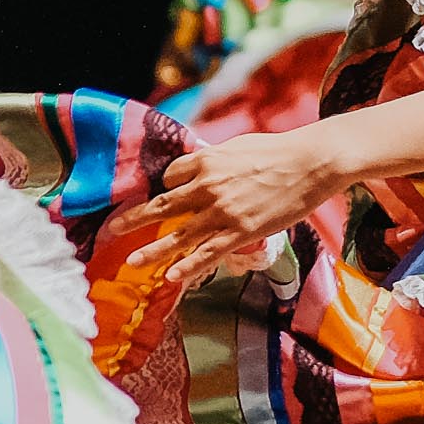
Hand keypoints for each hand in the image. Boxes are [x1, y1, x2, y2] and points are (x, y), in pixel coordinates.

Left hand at [131, 123, 352, 276]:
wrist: (312, 162)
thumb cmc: (277, 151)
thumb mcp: (237, 146)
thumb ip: (213, 159)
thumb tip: (195, 163)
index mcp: (204, 162)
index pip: (170, 179)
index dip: (167, 188)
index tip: (164, 197)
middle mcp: (207, 187)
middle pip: (161, 206)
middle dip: (132, 219)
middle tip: (110, 230)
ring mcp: (222, 212)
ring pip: (179, 235)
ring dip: (152, 251)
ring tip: (132, 262)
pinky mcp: (241, 231)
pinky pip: (208, 252)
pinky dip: (188, 267)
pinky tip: (172, 277)